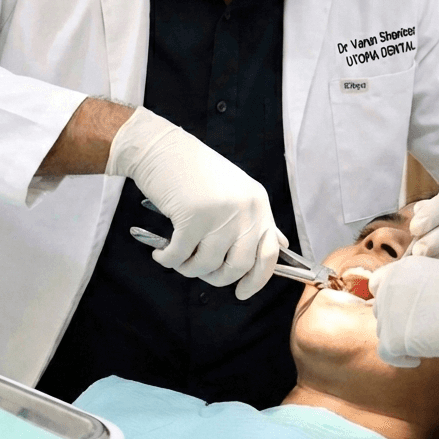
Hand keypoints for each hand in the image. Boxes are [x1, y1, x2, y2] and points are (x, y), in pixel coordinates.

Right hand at [106, 106, 283, 298]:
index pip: (269, 253)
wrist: (160, 146)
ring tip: (176, 257)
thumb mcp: (235, 190)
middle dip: (216, 277)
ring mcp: (220, 213)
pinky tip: (160, 252)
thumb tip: (279, 245)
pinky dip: (168, 260)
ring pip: (207, 265)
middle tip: (198, 270)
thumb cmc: (193, 169)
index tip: (242, 292)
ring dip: (188, 268)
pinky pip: (180, 256)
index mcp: (258, 203)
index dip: (257, 279)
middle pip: (238, 266)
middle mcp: (244, 209)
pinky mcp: (192, 217)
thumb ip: (255, 219)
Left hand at [368, 255, 438, 370]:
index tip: (406, 310)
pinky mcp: (393, 337)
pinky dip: (400, 359)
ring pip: (383, 330)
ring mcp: (389, 311)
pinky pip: (386, 353)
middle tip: (419, 329)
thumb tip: (422, 294)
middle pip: (381, 308)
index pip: (379, 283)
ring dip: (400, 338)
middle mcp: (389, 286)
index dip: (391, 299)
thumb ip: (423, 280)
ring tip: (424, 343)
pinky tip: (418, 359)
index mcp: (402, 268)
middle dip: (396, 319)